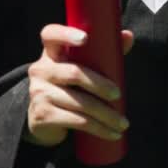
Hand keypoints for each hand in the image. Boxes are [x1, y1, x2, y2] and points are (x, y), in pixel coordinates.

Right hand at [26, 24, 133, 146]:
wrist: (43, 117)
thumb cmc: (70, 84)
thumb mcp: (81, 66)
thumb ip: (104, 50)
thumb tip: (128, 35)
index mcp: (51, 52)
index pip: (50, 35)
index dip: (66, 34)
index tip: (85, 38)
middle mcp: (40, 70)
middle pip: (74, 73)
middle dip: (101, 85)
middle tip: (119, 94)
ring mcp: (39, 93)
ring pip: (78, 102)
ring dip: (105, 114)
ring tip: (123, 122)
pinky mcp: (42, 115)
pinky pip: (75, 121)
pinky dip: (97, 129)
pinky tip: (111, 134)